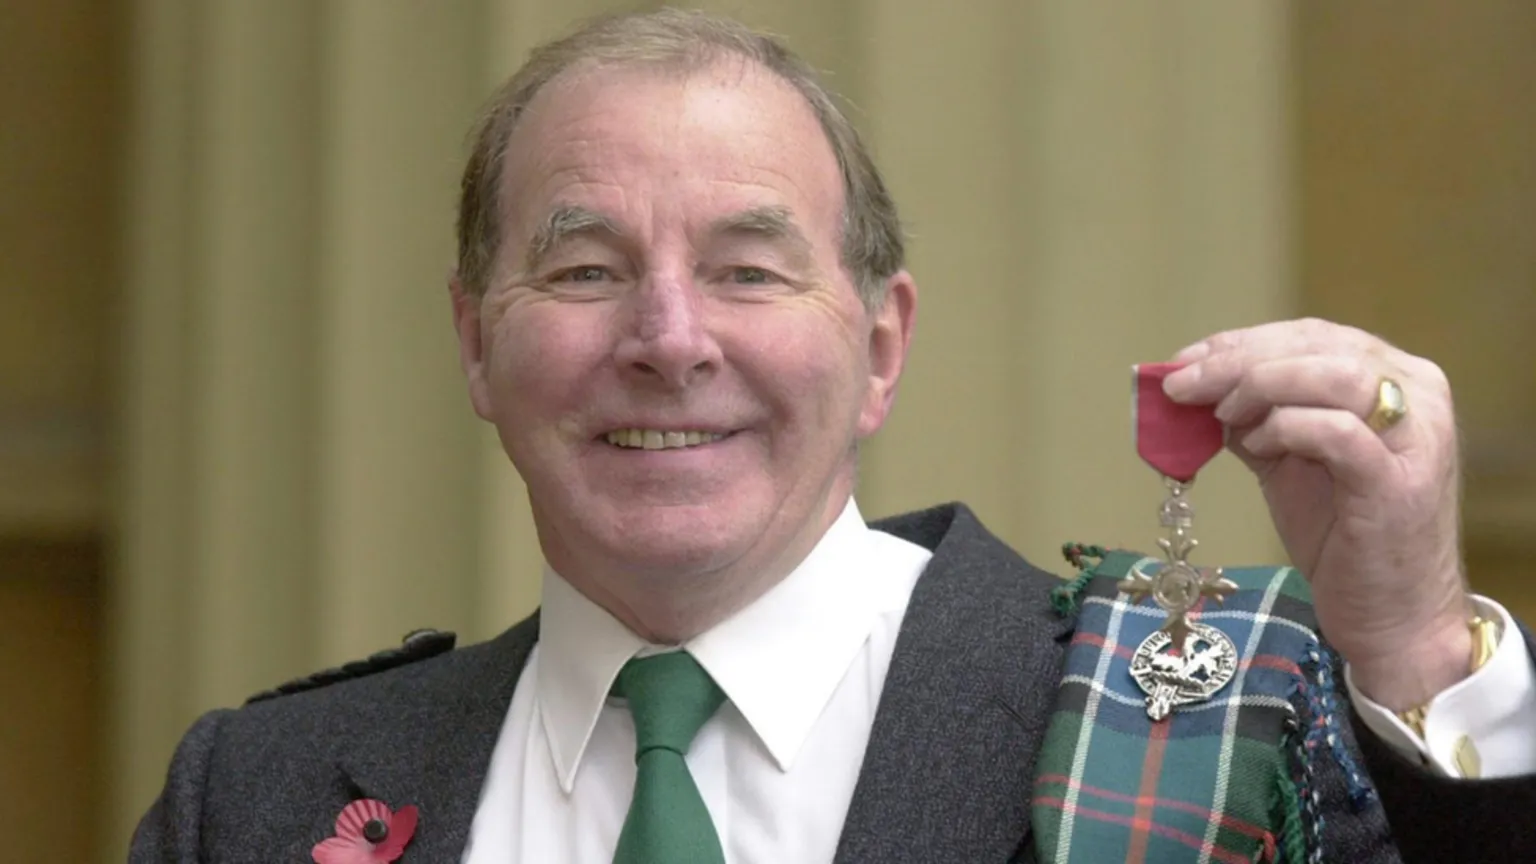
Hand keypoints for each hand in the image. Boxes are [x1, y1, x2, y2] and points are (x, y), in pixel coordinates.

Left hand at [1162, 318, 1470, 710]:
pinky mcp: (1398, 481)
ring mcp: (1415, 436)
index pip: (1310, 335)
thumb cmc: (1341, 534)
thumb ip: (1253, 417)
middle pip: (1318, 345)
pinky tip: (1256, 445)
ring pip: (1333, 372)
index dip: (1240, 341)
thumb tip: (1189, 386)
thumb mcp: (1288, 460)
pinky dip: (1284, 427)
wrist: (1391, 614)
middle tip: (1179, 384)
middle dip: (1236, 359)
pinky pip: (1335, 430)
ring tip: (1219, 415)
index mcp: (1394, 378)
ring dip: (1259, 384)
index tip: (1183, 360)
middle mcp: (1417, 394)